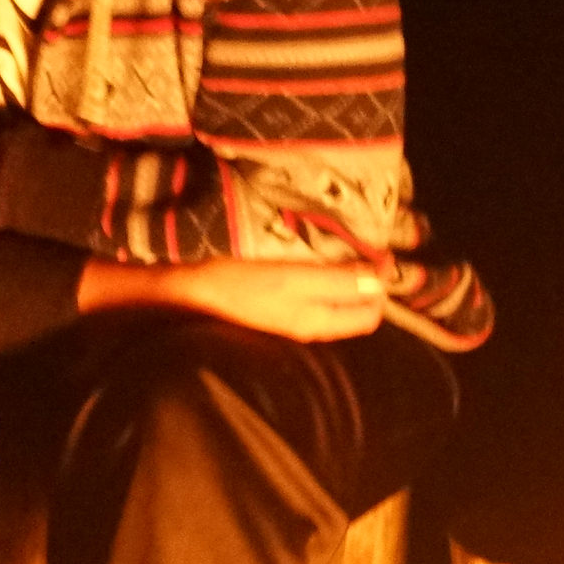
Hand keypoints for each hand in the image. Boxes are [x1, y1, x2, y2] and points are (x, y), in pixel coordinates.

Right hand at [89, 255, 391, 342]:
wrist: (180, 291)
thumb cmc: (236, 283)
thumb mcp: (292, 279)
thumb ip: (339, 281)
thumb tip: (383, 280)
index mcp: (318, 322)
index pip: (370, 313)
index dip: (379, 282)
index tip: (379, 249)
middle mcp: (309, 324)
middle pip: (353, 305)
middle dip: (363, 276)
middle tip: (363, 238)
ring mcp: (288, 315)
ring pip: (331, 296)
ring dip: (341, 270)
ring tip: (340, 239)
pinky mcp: (270, 303)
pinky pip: (308, 290)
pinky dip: (316, 271)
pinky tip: (307, 250)